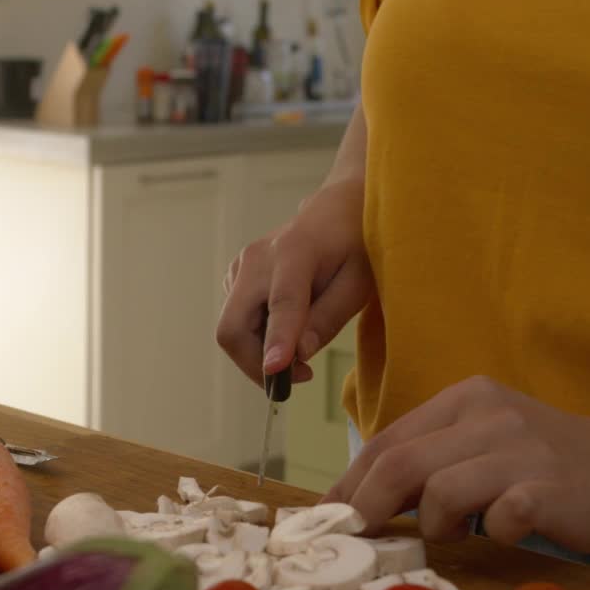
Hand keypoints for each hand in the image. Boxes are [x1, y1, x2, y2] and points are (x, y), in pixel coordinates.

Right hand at [216, 177, 371, 385]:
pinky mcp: (235, 276)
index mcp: (294, 252)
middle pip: (234, 326)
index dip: (277, 341)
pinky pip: (236, 320)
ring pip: (231, 329)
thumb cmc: (354, 246)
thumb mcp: (358, 282)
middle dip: (256, 364)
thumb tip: (298, 354)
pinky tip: (284, 331)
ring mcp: (240, 266)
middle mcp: (257, 258)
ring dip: (258, 354)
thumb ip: (328, 318)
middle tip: (295, 379)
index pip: (282, 304)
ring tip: (298, 355)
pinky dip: (256, 339)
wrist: (335, 210)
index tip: (276, 372)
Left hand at [322, 376, 589, 553]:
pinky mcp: (550, 490)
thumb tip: (361, 495)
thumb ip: (430, 456)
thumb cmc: (543, 462)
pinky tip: (503, 531)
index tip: (328, 512)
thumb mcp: (481, 440)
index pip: (388, 439)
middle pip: (400, 462)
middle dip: (367, 505)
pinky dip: (491, 532)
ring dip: (433, 524)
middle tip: (360, 534)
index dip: (349, 480)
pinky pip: (499, 517)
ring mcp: (521, 451)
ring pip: (439, 491)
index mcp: (465, 398)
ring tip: (456, 531)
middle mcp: (490, 416)